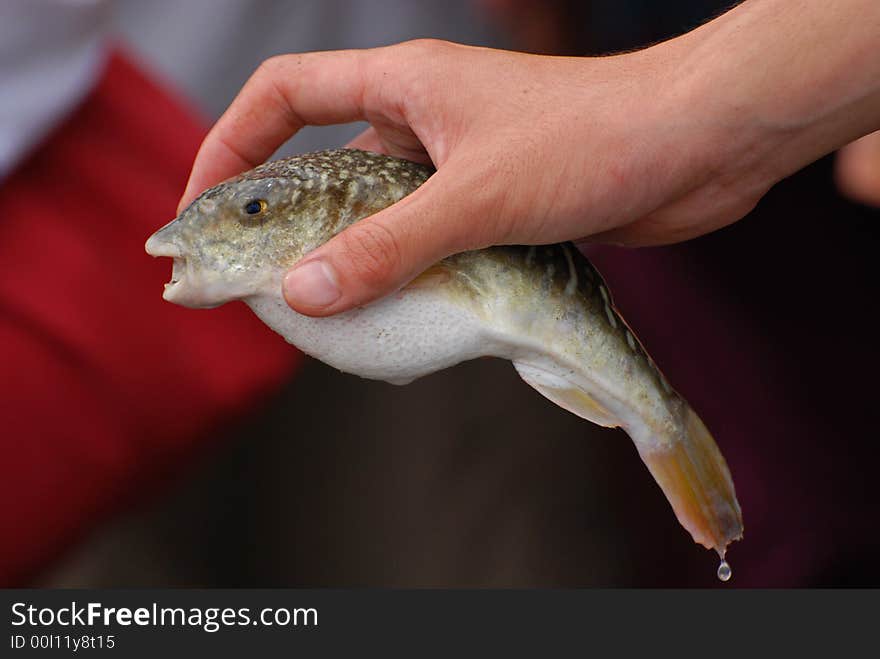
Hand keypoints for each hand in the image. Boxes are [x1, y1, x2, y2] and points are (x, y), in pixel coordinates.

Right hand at [178, 1, 879, 316]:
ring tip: (322, 313)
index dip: (228, 144)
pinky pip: (427, 236)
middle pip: (324, 160)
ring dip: (351, 255)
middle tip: (258, 283)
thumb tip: (303, 292)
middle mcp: (423, 118)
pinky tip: (398, 315)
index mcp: (404, 84)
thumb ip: (388, 245)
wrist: (698, 145)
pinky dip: (405, 271)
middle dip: (286, 219)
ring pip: (378, 208)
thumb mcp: (477, 197)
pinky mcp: (496, 201)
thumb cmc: (594, 140)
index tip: (200, 206)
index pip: (282, 95)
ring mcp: (460, 161)